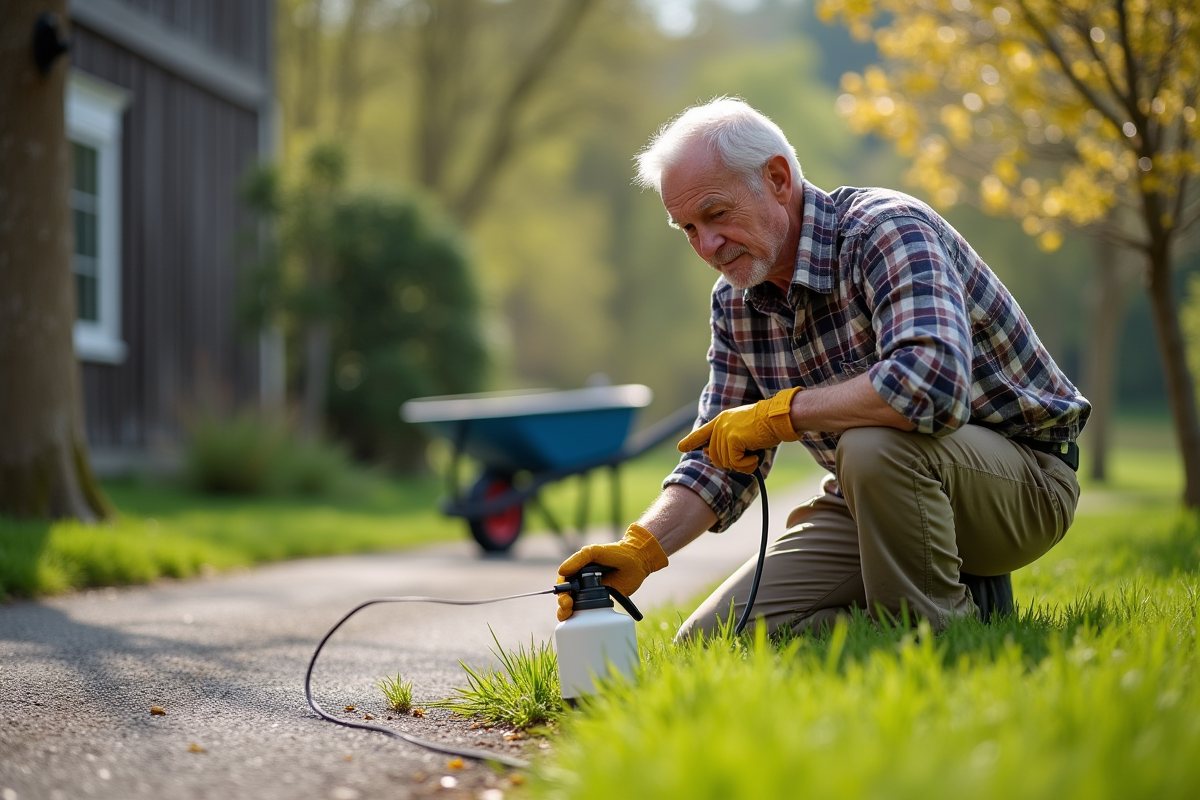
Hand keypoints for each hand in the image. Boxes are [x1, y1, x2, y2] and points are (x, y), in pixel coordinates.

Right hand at [556, 524, 668, 621]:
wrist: (638, 561)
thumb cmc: (616, 553)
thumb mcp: (596, 552)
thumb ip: (579, 559)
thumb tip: (562, 572)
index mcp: (578, 571)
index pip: (563, 584)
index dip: (561, 592)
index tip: (565, 597)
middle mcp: (582, 583)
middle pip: (566, 598)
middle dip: (563, 605)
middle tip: (568, 605)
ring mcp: (592, 594)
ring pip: (575, 607)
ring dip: (567, 613)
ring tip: (569, 613)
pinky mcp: (603, 602)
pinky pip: (590, 612)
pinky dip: (583, 620)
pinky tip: (581, 623)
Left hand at [677, 387, 800, 471]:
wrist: (778, 417)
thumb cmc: (767, 425)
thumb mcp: (744, 431)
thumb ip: (729, 440)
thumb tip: (712, 456)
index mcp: (722, 420)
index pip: (702, 433)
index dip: (691, 441)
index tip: (681, 448)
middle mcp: (720, 425)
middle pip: (715, 456)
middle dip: (731, 463)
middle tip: (747, 460)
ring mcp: (725, 431)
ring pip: (726, 462)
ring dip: (741, 465)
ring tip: (753, 457)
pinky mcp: (732, 439)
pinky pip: (735, 463)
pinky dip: (746, 465)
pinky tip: (755, 458)